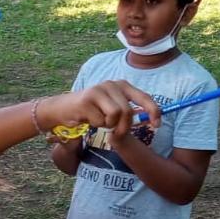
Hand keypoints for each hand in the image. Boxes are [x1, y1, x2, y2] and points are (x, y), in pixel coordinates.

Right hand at [40, 80, 160, 132]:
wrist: (62, 109)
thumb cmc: (91, 110)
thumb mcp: (112, 107)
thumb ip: (128, 111)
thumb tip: (149, 120)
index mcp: (121, 85)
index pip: (144, 97)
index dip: (154, 111)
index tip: (156, 125)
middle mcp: (111, 84)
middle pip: (129, 111)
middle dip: (124, 127)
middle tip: (116, 134)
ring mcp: (98, 90)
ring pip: (115, 115)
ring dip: (109, 126)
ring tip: (101, 124)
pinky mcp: (86, 100)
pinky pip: (100, 120)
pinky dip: (96, 125)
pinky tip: (88, 119)